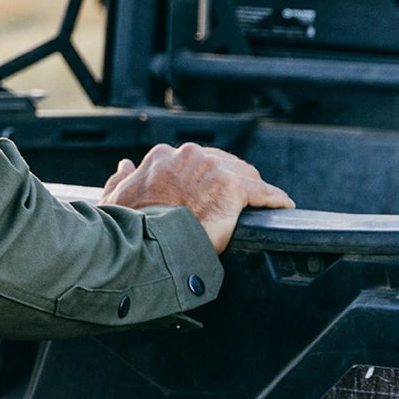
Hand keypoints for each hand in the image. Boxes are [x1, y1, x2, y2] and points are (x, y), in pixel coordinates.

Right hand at [101, 142, 293, 254]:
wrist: (144, 242)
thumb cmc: (127, 225)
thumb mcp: (115, 197)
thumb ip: (122, 178)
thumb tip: (125, 165)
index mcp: (162, 157)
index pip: (194, 161)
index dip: (205, 177)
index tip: (208, 191)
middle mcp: (189, 155)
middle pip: (223, 163)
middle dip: (231, 180)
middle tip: (237, 202)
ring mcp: (212, 169)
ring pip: (244, 174)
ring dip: (252, 188)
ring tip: (261, 203)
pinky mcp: (233, 187)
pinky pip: (263, 191)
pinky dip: (274, 199)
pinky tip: (282, 207)